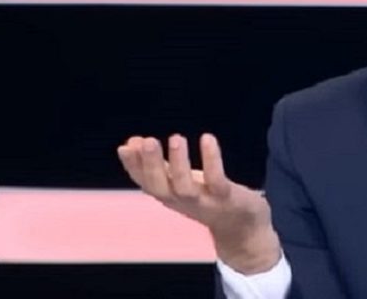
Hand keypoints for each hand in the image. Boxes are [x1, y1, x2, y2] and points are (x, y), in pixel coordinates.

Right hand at [117, 133, 280, 273]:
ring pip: (185, 187)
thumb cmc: (205, 198)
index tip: (125, 147)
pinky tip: (207, 138)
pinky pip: (217, 180)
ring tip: (175, 138)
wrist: (242, 227)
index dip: (133, 167)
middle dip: (151, 165)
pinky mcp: (226, 197)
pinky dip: (211, 160)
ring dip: (178, 163)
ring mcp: (204, 201)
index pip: (145, 183)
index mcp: (168, 195)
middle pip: (160, 187)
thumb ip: (157, 164)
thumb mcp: (178, 181)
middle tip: (147, 141)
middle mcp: (182, 201)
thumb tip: (131, 141)